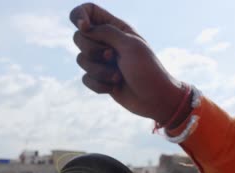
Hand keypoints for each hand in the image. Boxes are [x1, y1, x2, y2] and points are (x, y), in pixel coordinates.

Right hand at [70, 3, 191, 124]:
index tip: (83, 26)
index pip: (89, 11)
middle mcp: (106, 42)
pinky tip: (115, 87)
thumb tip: (83, 27)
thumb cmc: (147, 69)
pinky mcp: (99, 78)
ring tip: (119, 76)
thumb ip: (106, 32)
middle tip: (112, 56)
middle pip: (79, 37)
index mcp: (116, 28)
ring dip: (100, 71)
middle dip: (93, 51)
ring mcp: (101, 61)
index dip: (79, 15)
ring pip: (81, 60)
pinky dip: (99, 84)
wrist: (155, 99)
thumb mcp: (129, 45)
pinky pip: (85, 78)